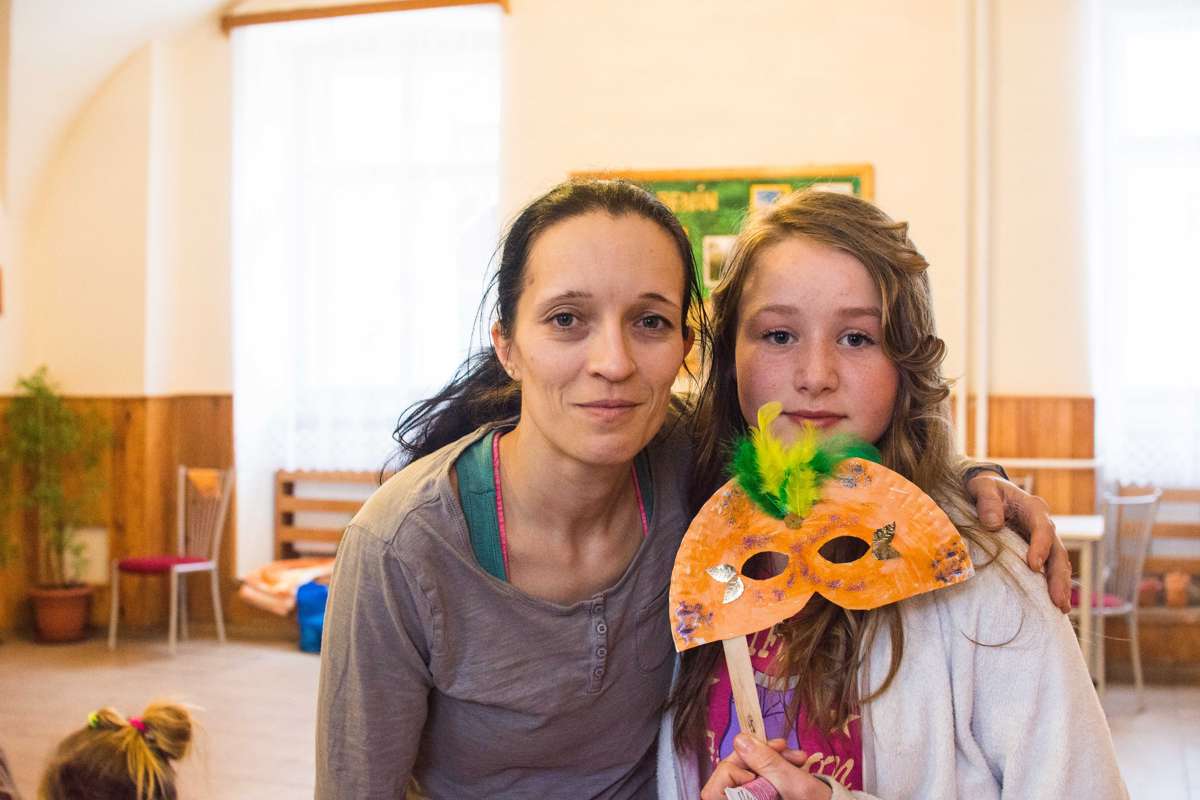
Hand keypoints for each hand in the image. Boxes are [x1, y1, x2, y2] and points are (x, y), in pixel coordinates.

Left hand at [701, 735, 831, 799]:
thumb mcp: (795, 786)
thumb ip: (768, 764)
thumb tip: (740, 740)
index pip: (713, 791)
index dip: (730, 773)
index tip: (755, 767)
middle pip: (732, 777)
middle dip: (758, 756)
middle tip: (782, 746)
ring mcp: (751, 798)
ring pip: (748, 773)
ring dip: (772, 758)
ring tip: (798, 756)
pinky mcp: (762, 793)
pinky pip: (761, 777)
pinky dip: (777, 765)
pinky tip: (796, 760)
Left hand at [967, 473, 1070, 612]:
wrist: (988, 490)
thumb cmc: (985, 488)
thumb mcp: (983, 487)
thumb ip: (987, 502)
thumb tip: (994, 524)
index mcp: (1033, 507)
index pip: (1043, 528)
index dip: (1040, 546)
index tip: (1033, 566)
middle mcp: (1044, 524)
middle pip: (1057, 550)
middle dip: (1058, 576)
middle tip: (1058, 600)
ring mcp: (1043, 539)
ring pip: (1057, 563)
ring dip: (1060, 585)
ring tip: (1061, 608)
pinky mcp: (1038, 550)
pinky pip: (1049, 568)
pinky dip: (1052, 585)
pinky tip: (1054, 604)